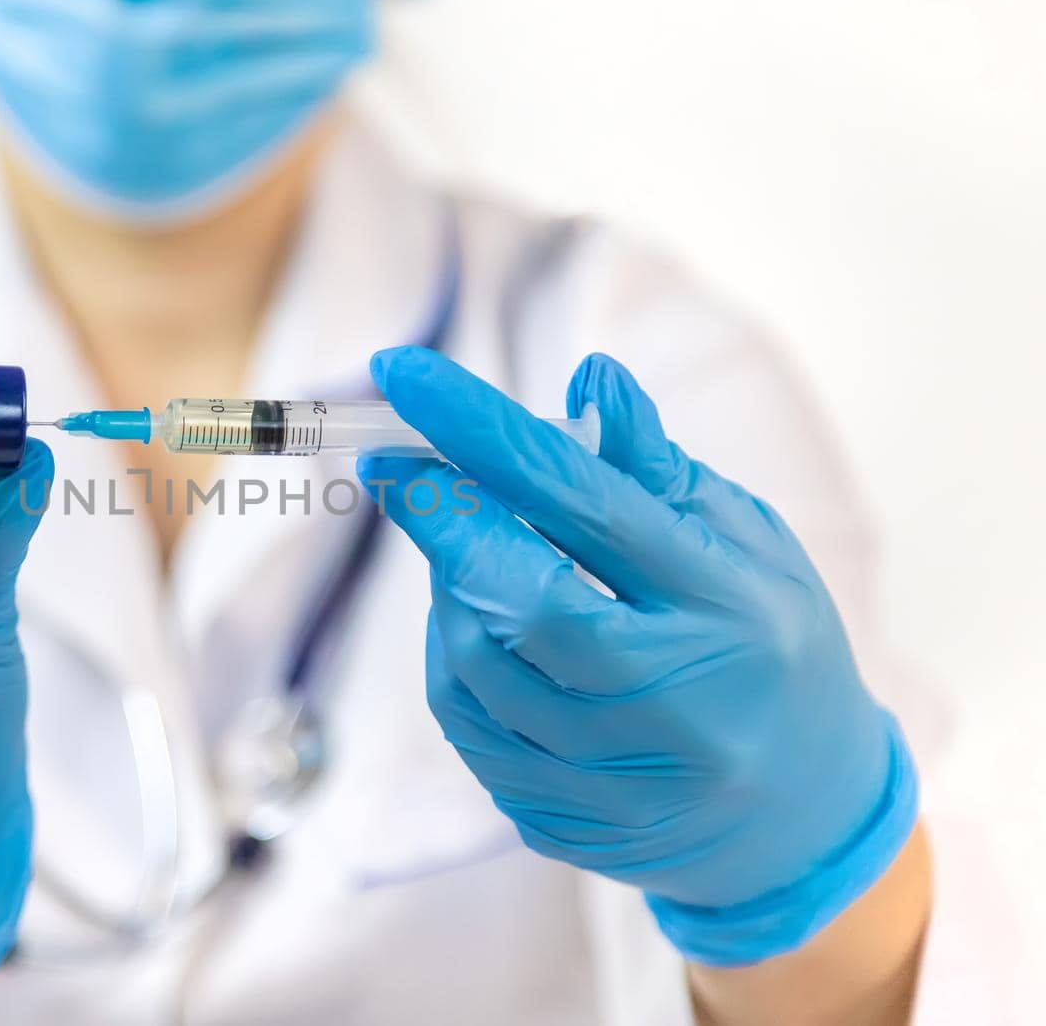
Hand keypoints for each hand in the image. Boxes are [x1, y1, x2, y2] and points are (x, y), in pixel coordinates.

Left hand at [360, 347, 917, 965]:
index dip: (484, 436)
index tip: (404, 377)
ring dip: (445, 583)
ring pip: (474, 660)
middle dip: (440, 515)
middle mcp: (674, 704)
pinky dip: (452, 653)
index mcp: (727, 611)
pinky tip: (477, 622)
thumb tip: (587, 380)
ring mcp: (614, 777)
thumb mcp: (749, 545)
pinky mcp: (561, 819)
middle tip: (399, 464)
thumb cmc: (772, 651)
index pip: (586, 505)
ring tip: (467, 547)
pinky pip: (465, 722)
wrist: (800, 824)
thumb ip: (658, 471)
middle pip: (517, 597)